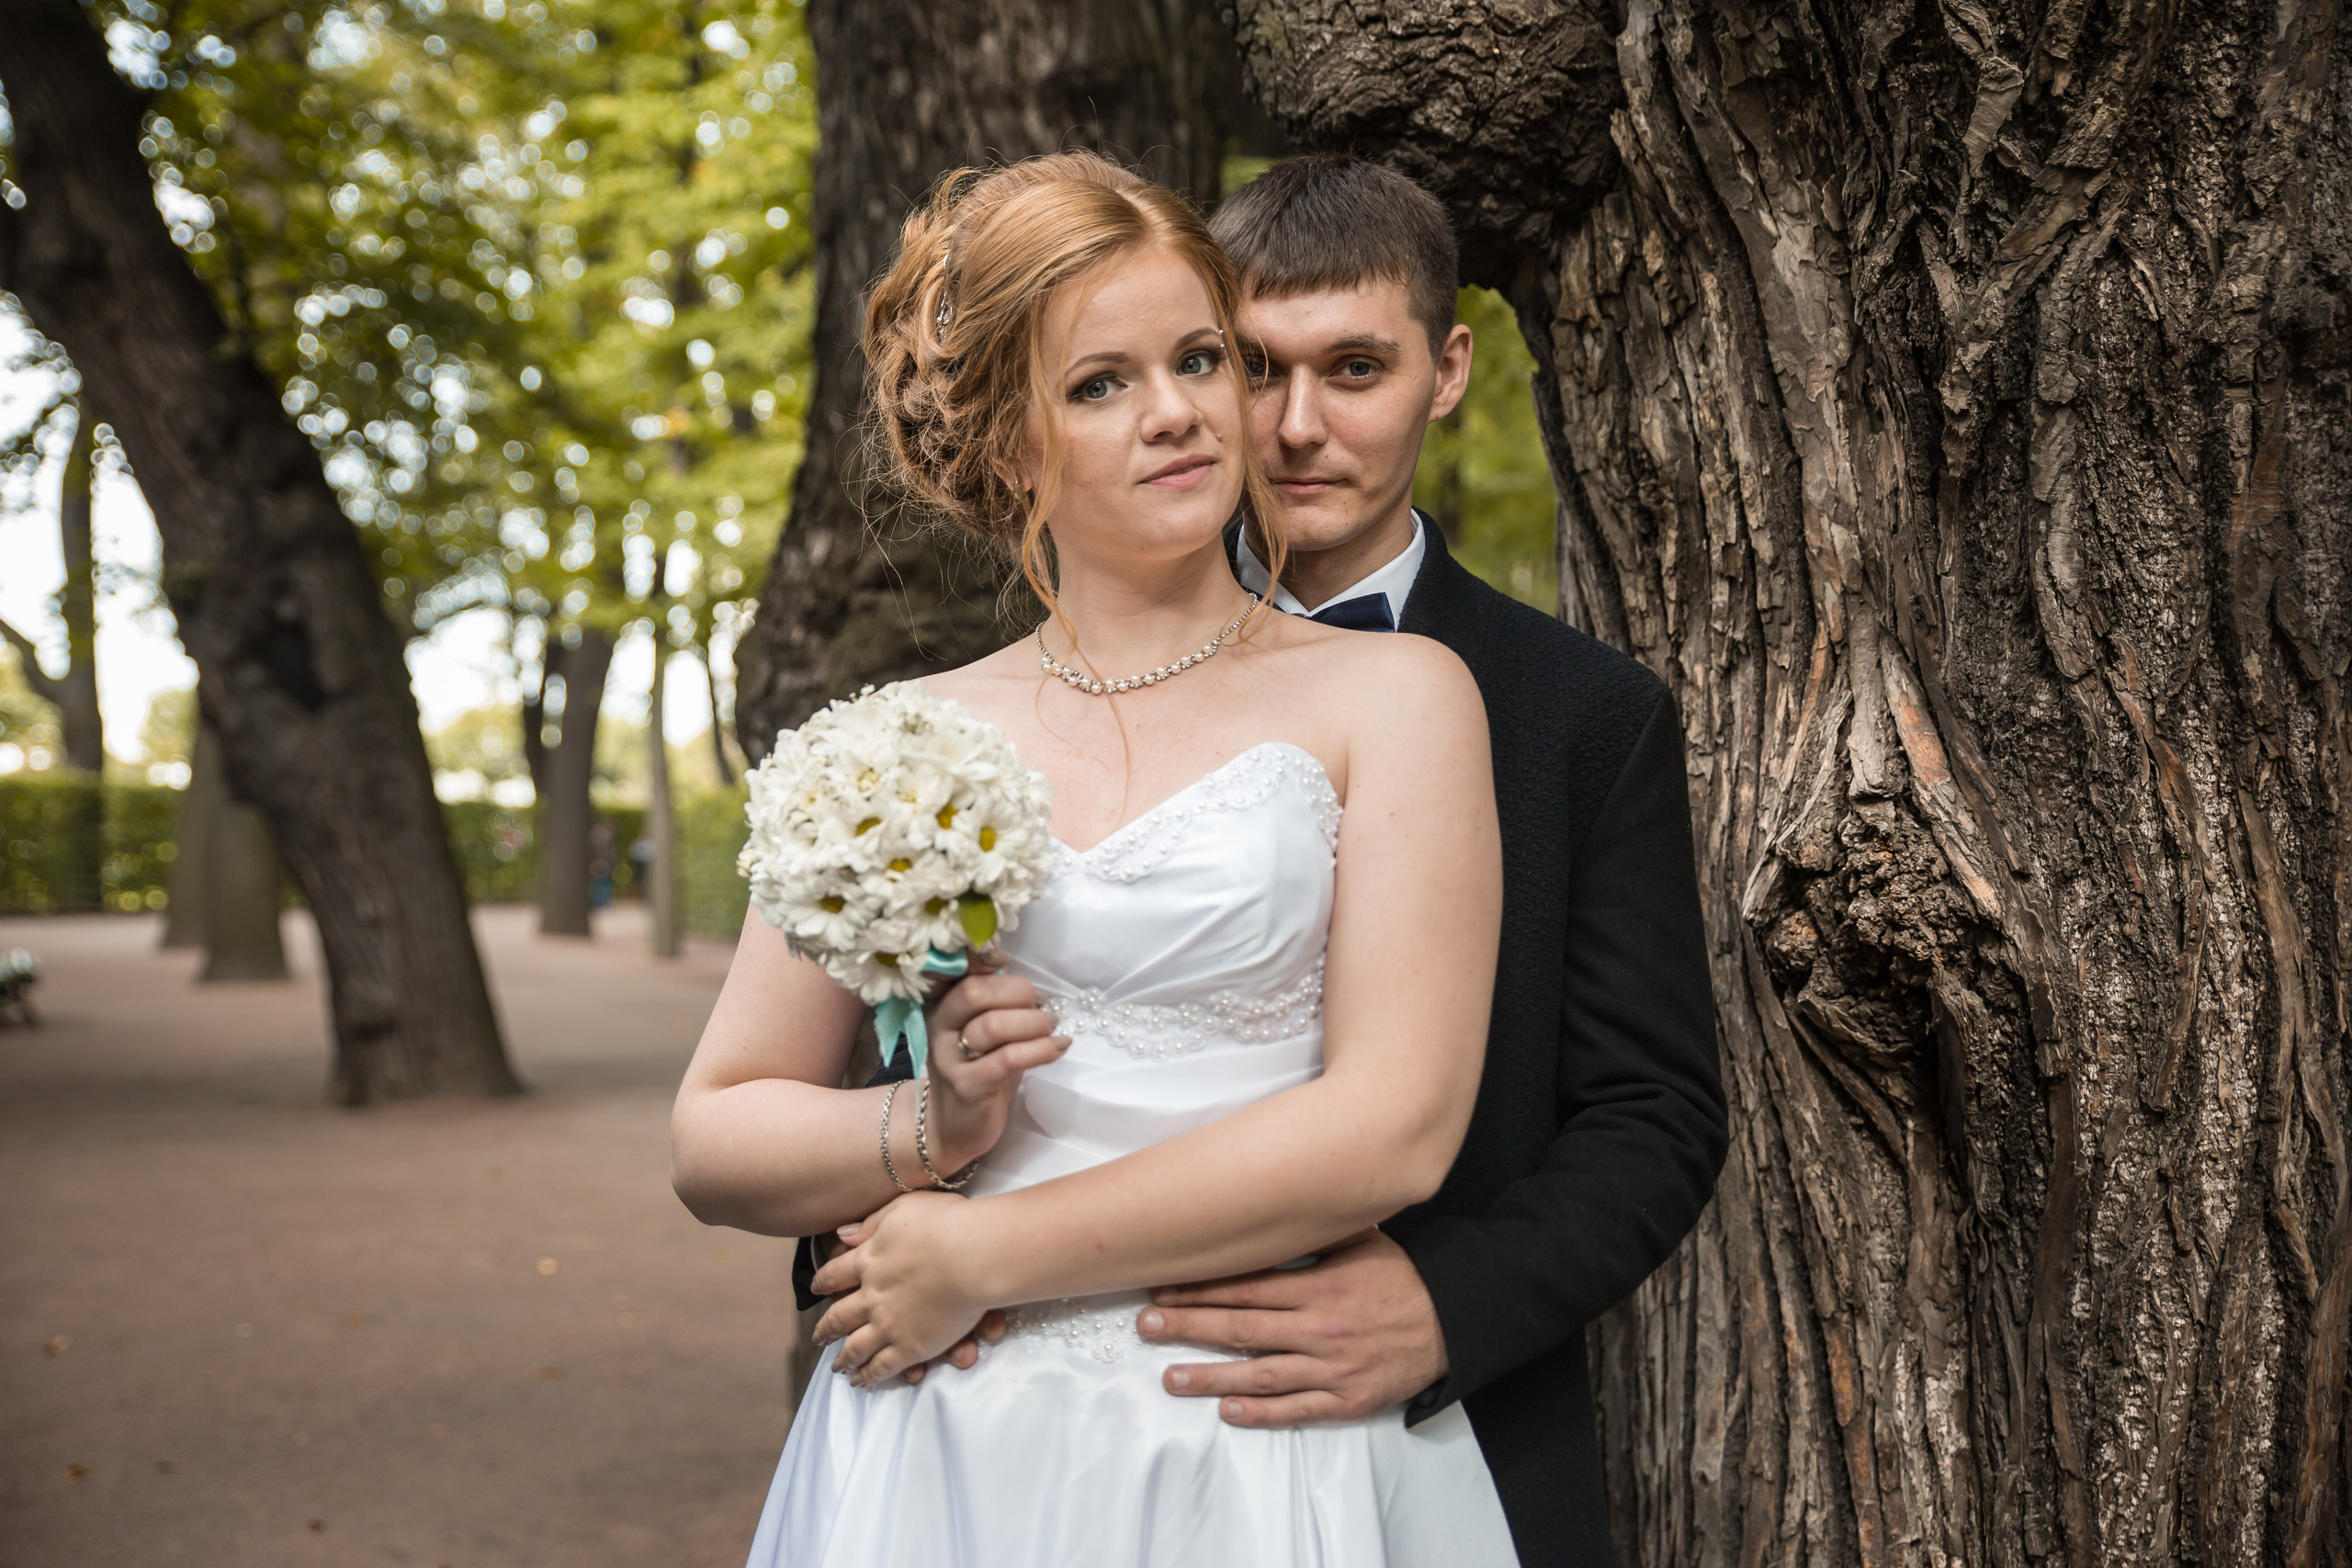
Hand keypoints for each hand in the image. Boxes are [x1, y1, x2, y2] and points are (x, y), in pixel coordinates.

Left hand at [809, 1193, 989, 1385]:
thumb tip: (842, 1234)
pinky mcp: (911, 1348)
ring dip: (843, 1358)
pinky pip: (882, 1367)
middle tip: (818, 1337)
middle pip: (839, 1316)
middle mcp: (871, 1296)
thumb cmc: (945, 1223)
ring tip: (837, 1368)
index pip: (835, 1274)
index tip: (815, 1289)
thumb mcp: (902, 1208)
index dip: (823, 1282)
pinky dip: (869, 1376)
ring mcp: (888, 1325)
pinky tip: (862, 1381)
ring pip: (856, 1347)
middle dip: (826, 1328)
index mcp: (868, 1260)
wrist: (973, 1255)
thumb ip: (871, 1223)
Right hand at [918, 961, 1069, 1173]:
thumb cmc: (977, 1070)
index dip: (985, 958)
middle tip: (1042, 1007)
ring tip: (1052, 1030)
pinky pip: (1007, 1059)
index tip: (1008, 964)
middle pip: (974, 992)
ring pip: (993, 1025)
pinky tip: (1058, 1048)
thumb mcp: (983, 1029)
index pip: (957, 969)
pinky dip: (1040, 1049)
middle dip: (1018, 993)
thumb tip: (1028, 980)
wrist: (954, 1127)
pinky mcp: (967, 1087)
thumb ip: (997, 1001)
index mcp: (940, 1004)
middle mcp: (938, 1026)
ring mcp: (949, 1058)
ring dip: (1033, 1023)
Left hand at [1136, 1230, 1448, 1425]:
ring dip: (1210, 1377)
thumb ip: (1311, 1237)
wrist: (1452, 1322)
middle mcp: (1319, 1328)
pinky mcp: (1347, 1399)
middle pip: (1241, 1329)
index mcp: (1319, 1286)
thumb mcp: (1360, 1242)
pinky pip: (1297, 1408)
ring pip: (1260, 1374)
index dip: (1200, 1289)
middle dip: (1189, 1327)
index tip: (1163, 1289)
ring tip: (1171, 1378)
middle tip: (1146, 1327)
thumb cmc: (1401, 1279)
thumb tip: (1266, 1212)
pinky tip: (1228, 1411)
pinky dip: (1261, 1412)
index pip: (1245, 1288)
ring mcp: (1332, 1368)